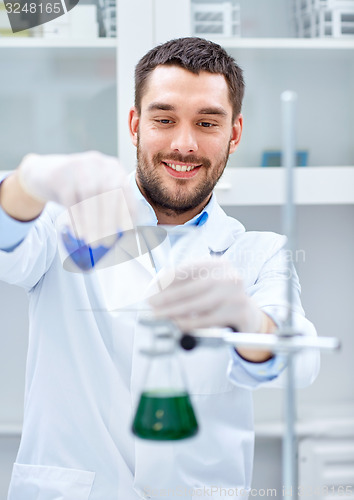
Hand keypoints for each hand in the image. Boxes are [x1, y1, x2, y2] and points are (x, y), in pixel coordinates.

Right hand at [17, 151, 134, 242]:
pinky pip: (71, 199)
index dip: (128, 212)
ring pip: (90, 196)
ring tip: (92, 241)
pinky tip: (78, 232)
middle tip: (107, 242)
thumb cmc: (76, 188)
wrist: (42, 173)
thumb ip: (110, 207)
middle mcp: (99, 163)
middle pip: (109, 192)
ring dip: (92, 222)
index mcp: (113, 168)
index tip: (127, 231)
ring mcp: (80, 165)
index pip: (125, 190)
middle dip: (109, 220)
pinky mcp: (61, 173)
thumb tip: (123, 233)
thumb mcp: (96, 192)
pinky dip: (77, 218)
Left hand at [149, 259, 263, 333]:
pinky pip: (205, 320)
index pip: (187, 269)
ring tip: (159, 315)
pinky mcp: (237, 313)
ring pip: (196, 305)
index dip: (167, 279)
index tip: (152, 287)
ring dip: (173, 312)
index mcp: (218, 264)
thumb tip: (157, 288)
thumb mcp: (207, 282)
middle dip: (166, 297)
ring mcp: (234, 295)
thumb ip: (186, 282)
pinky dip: (187, 323)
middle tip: (151, 303)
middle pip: (190, 287)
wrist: (248, 313)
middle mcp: (228, 276)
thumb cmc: (221, 296)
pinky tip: (175, 324)